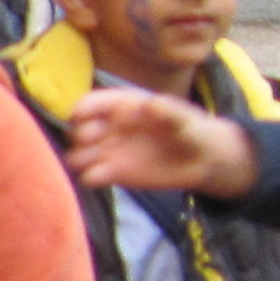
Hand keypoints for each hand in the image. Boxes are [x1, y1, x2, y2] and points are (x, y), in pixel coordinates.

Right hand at [66, 86, 258, 199]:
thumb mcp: (184, 118)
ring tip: (96, 162)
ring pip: (77, 155)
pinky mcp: (113, 174)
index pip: (91, 103)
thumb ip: (168, 111)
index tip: (81, 117)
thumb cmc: (190, 130)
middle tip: (95, 141)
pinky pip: (90, 176)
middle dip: (80, 136)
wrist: (201, 159)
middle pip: (78, 130)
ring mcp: (109, 152)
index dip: (82, 109)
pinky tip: (101, 176)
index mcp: (120, 106)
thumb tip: (150, 104)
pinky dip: (90, 177)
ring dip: (79, 158)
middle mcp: (109, 128)